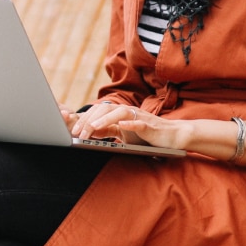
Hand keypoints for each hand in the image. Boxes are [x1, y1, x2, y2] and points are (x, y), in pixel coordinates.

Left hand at [70, 101, 186, 148]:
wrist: (172, 136)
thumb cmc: (147, 135)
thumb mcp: (124, 133)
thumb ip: (109, 130)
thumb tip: (90, 131)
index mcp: (120, 114)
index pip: (99, 112)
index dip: (85, 119)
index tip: (73, 130)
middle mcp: (128, 112)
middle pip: (106, 109)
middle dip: (90, 120)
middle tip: (79, 132)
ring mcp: (139, 118)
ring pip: (120, 113)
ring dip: (105, 119)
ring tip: (93, 127)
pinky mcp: (150, 126)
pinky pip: (139, 123)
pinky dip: (130, 124)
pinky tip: (121, 125)